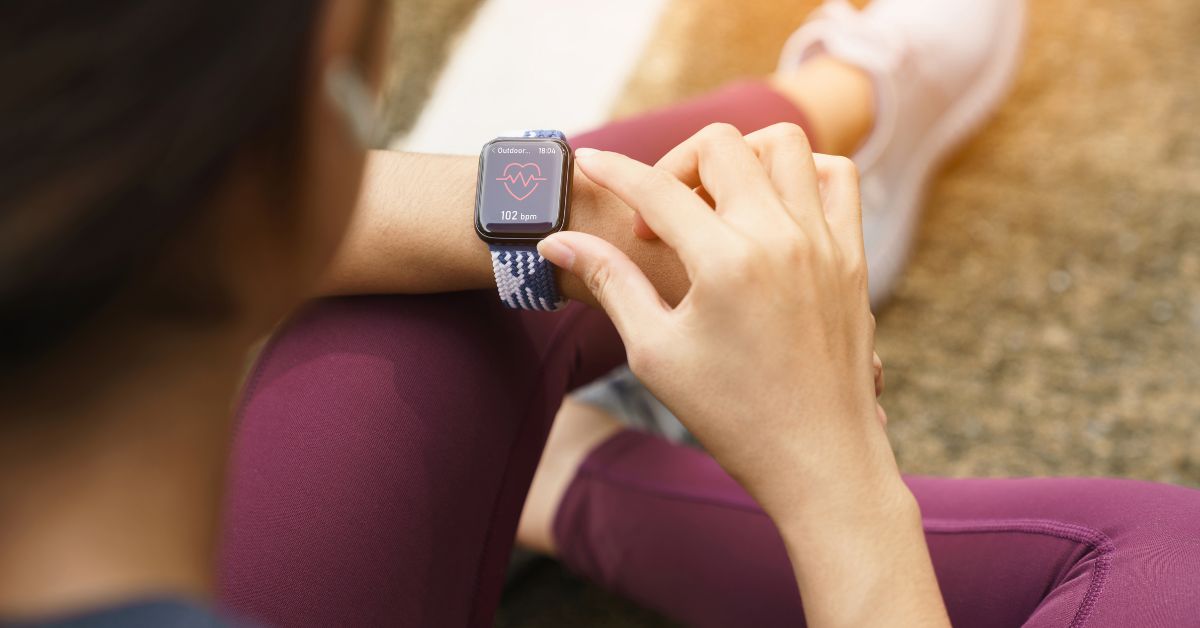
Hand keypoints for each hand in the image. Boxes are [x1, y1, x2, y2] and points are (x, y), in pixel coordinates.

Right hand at [539, 123, 896, 521]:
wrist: (819, 460)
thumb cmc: (730, 415)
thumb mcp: (655, 352)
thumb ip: (610, 282)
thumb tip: (557, 241)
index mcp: (726, 263)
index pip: (656, 189)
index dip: (612, 170)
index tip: (586, 160)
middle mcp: (781, 237)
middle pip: (719, 146)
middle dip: (673, 164)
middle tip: (659, 219)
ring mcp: (825, 241)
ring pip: (785, 144)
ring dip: (739, 157)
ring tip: (715, 204)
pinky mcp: (852, 256)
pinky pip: (837, 177)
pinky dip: (801, 173)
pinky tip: (771, 210)